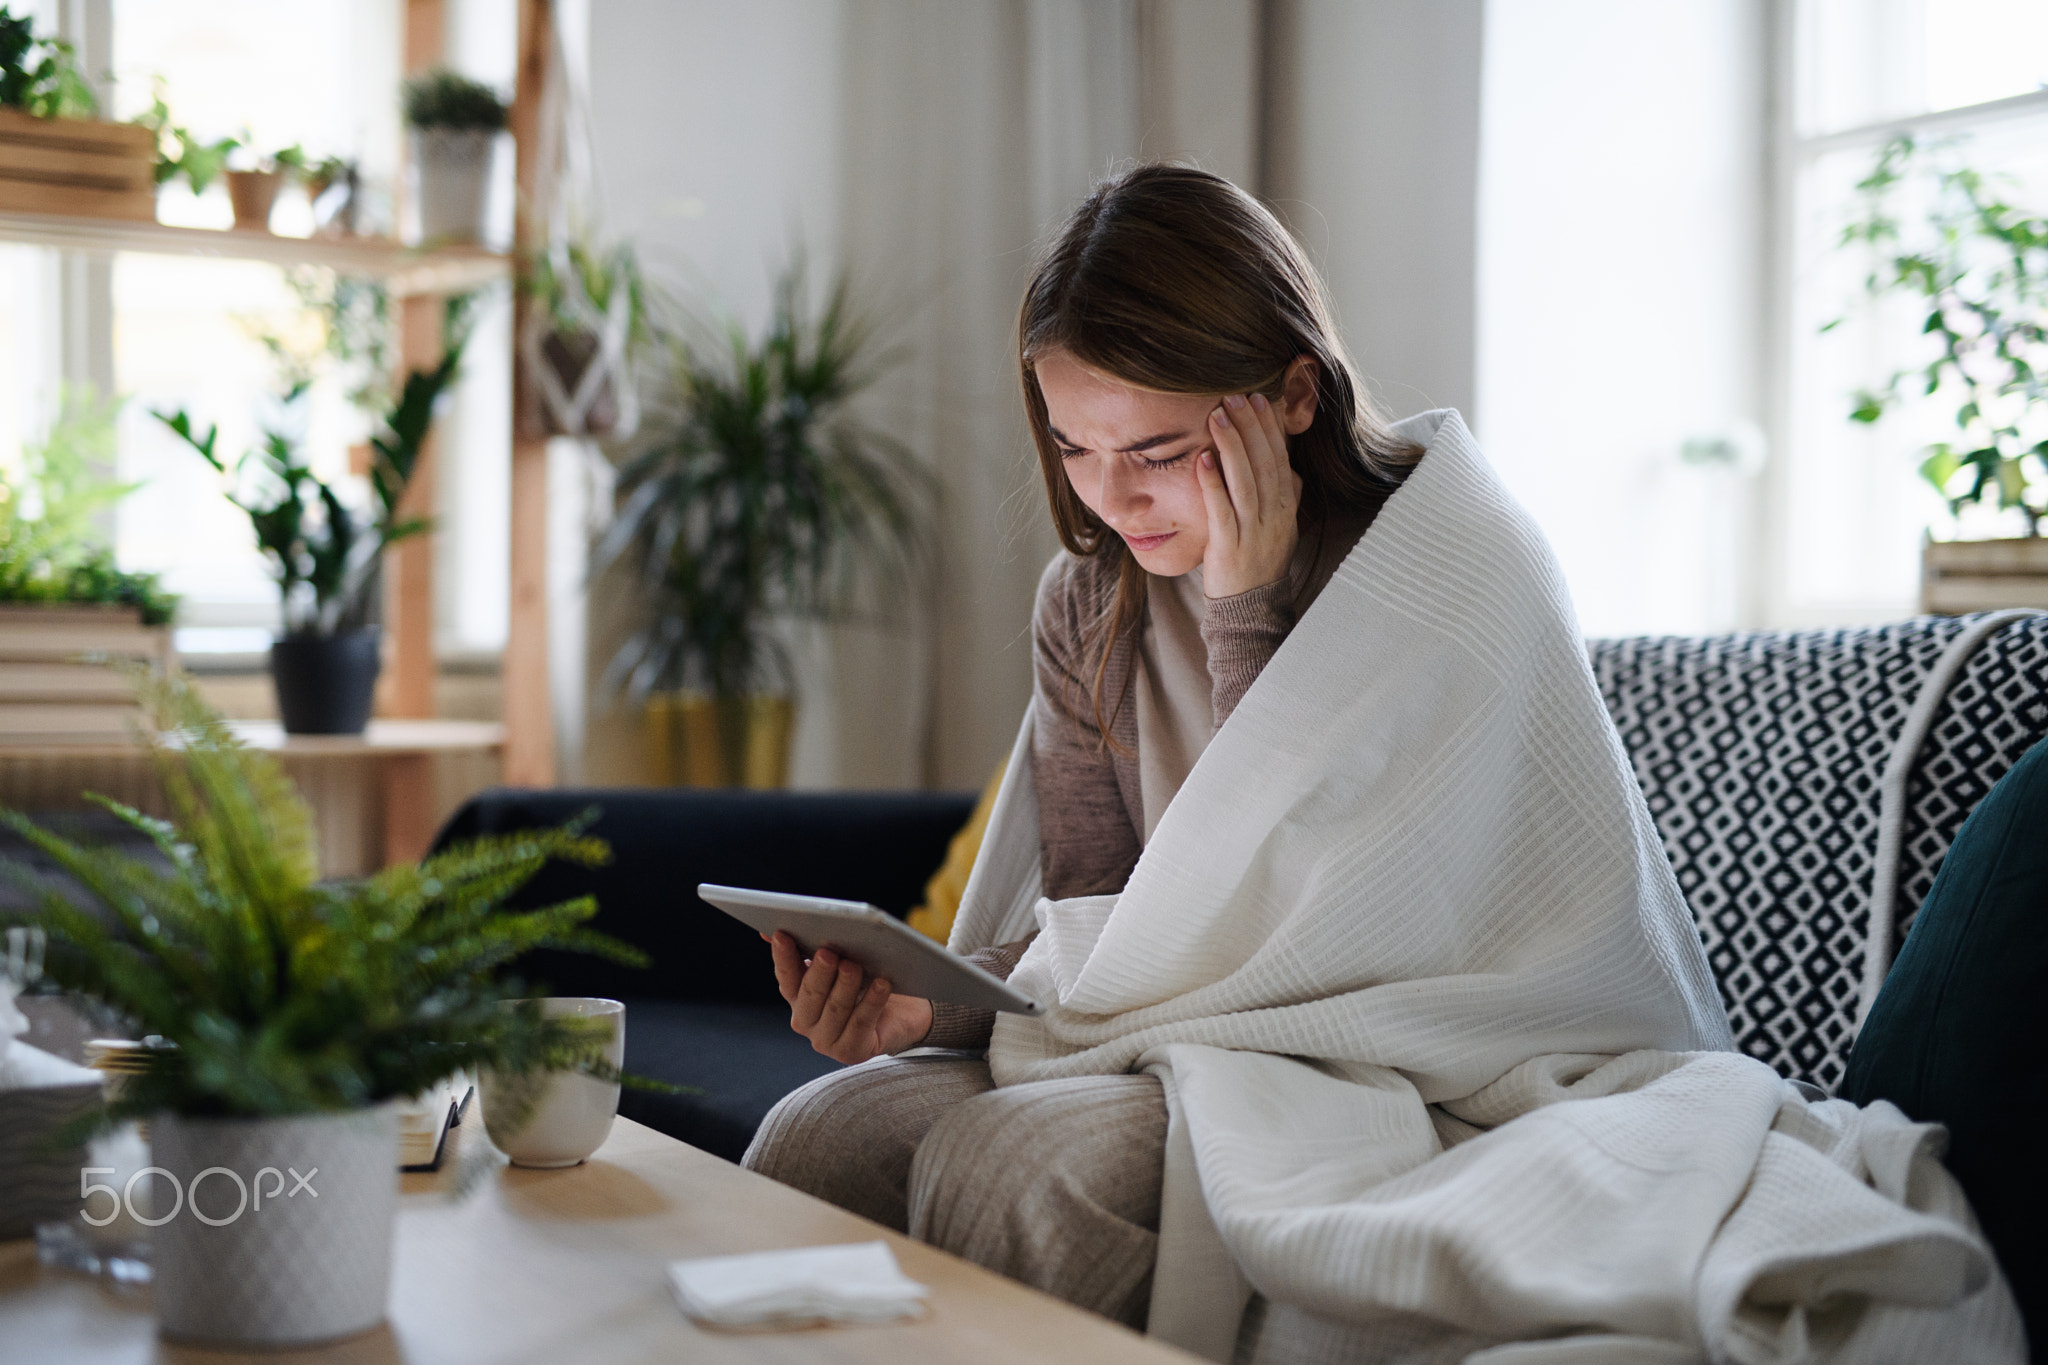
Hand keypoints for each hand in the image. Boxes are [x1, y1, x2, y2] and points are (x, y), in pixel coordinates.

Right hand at [765, 931, 934, 1062]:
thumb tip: (776, 931)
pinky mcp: (852, 1052)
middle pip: (810, 995)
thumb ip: (814, 949)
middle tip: (829, 953)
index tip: (783, 935)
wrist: (905, 1013)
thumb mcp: (842, 963)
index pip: (786, 977)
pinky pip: (861, 1023)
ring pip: (835, 1009)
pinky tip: (882, 984)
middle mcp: (806, 1022)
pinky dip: (872, 1001)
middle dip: (819, 973)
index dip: (783, 957)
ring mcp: (827, 1041)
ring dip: (845, 986)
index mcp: (798, 998)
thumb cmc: (868, 982)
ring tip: (854, 966)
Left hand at [1198, 391, 1301, 598]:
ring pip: (1245, 482)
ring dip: (1231, 446)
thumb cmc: (1260, 563)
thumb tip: (1289, 468)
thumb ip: (1285, 497)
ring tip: (1217, 416)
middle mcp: (1274, 517)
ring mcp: (1253, 533)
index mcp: (1286, 508)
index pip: (1280, 459)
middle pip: (1264, 464)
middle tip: (1236, 396)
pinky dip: (1212, 484)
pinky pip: (1222, 511)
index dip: (1269, 429)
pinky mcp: (1229, 548)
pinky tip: (1202, 460)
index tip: (1259, 399)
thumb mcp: (1280, 528)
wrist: (1250, 610)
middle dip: (1251, 428)